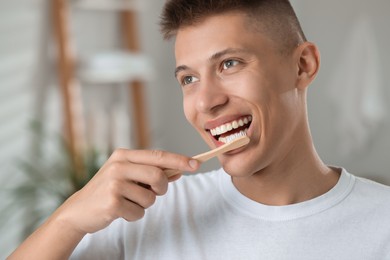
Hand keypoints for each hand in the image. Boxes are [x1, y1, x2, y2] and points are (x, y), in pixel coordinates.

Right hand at [53, 148, 198, 234]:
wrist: (79, 210)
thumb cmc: (109, 191)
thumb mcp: (129, 176)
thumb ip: (152, 172)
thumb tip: (179, 171)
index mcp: (123, 155)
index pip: (158, 155)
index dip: (179, 160)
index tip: (196, 164)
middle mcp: (119, 166)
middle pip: (158, 176)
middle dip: (161, 189)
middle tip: (154, 193)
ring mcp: (114, 183)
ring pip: (150, 198)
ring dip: (144, 204)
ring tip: (129, 202)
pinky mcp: (112, 202)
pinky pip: (139, 212)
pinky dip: (134, 215)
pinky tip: (120, 211)